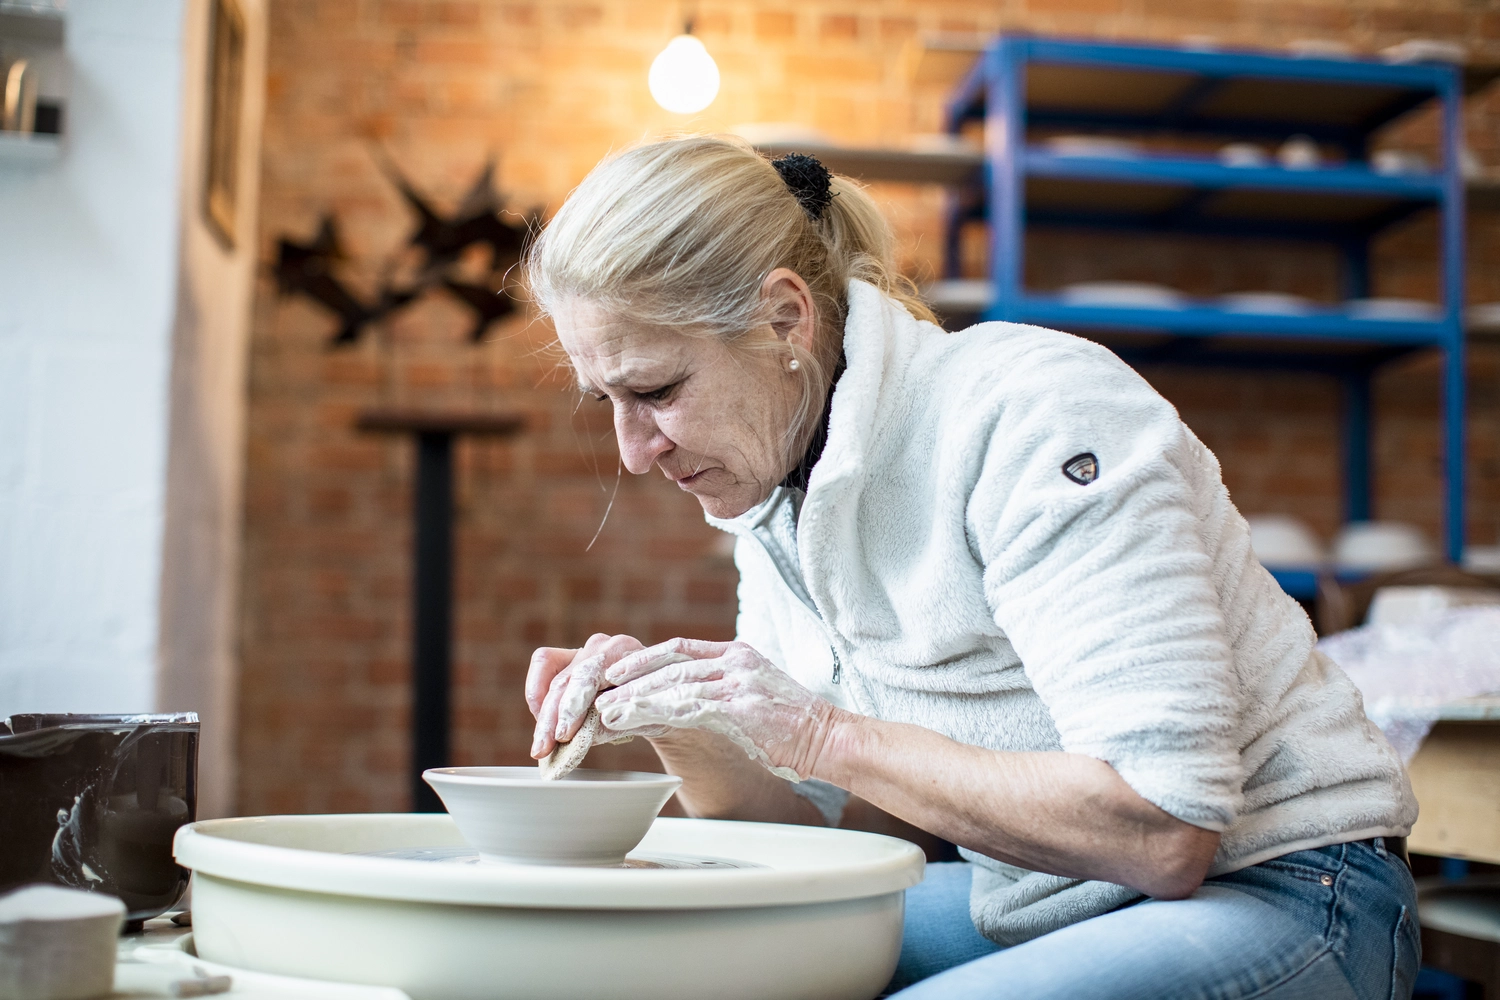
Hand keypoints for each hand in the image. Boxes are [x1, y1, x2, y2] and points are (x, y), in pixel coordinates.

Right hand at [527, 633, 646, 758]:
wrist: (660, 698)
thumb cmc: (654, 705)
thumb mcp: (643, 717)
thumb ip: (615, 721)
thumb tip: (584, 735)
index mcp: (624, 652)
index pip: (587, 676)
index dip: (572, 707)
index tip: (564, 735)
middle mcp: (602, 647)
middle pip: (566, 680)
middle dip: (551, 717)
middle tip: (543, 748)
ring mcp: (585, 651)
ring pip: (550, 675)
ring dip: (541, 711)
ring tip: (541, 743)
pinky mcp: (570, 660)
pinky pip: (544, 668)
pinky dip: (539, 696)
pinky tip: (542, 721)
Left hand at [594, 638, 834, 780]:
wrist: (827, 738)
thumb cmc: (792, 725)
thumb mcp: (755, 693)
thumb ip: (724, 687)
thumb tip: (689, 698)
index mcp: (738, 653)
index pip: (681, 648)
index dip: (645, 659)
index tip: (618, 670)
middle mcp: (735, 661)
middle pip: (670, 664)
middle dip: (631, 679)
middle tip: (598, 692)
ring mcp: (737, 682)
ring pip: (672, 684)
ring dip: (634, 698)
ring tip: (604, 710)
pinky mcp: (738, 708)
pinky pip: (684, 706)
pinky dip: (653, 712)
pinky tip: (630, 720)